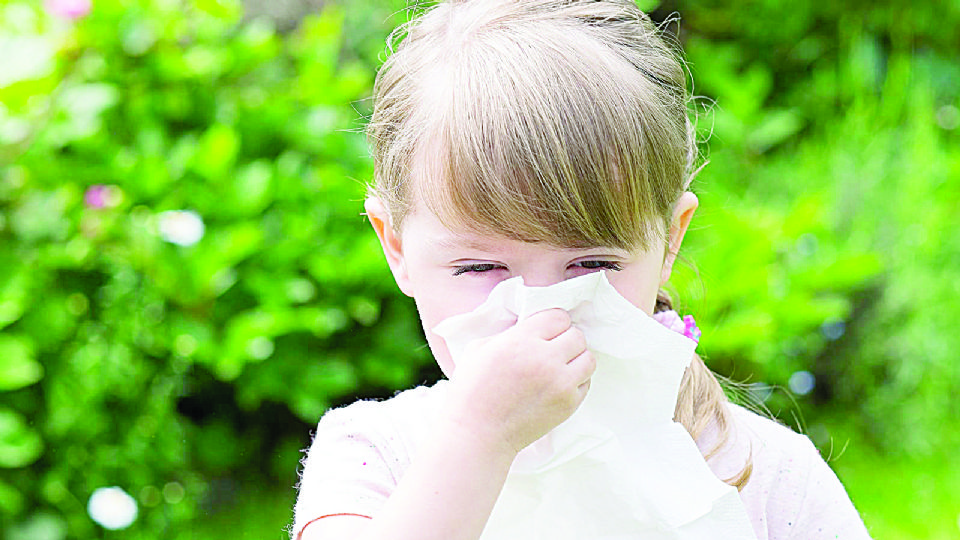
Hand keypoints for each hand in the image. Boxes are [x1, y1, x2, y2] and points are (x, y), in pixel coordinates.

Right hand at [442, 308, 595, 456]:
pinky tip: (559, 383)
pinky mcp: (568, 404)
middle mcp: (545, 359)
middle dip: (565, 339)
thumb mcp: (479, 348)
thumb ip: (509, 333)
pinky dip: (576, 380)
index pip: (558, 317)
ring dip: (576, 358)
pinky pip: (586, 382)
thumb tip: (531, 327)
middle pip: (577, 335)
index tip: (546, 330)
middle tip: (553, 348)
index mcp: (521, 341)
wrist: (478, 433)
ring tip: (561, 364)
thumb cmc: (472, 391)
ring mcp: (560, 383)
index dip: (553, 322)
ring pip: (588, 358)